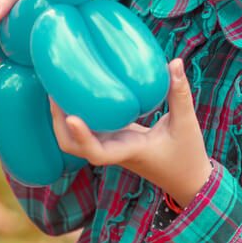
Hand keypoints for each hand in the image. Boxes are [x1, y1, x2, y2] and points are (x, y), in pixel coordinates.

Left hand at [51, 59, 212, 206]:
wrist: (188, 180)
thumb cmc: (188, 155)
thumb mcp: (186, 123)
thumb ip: (180, 93)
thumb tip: (175, 61)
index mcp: (129, 151)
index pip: (98, 153)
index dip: (82, 137)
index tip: (71, 116)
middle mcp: (115, 150)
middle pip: (74, 147)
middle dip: (59, 124)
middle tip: (53, 91)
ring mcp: (112, 146)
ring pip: (76, 140)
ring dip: (63, 119)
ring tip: (59, 86)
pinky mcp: (115, 140)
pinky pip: (89, 129)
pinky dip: (79, 112)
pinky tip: (78, 90)